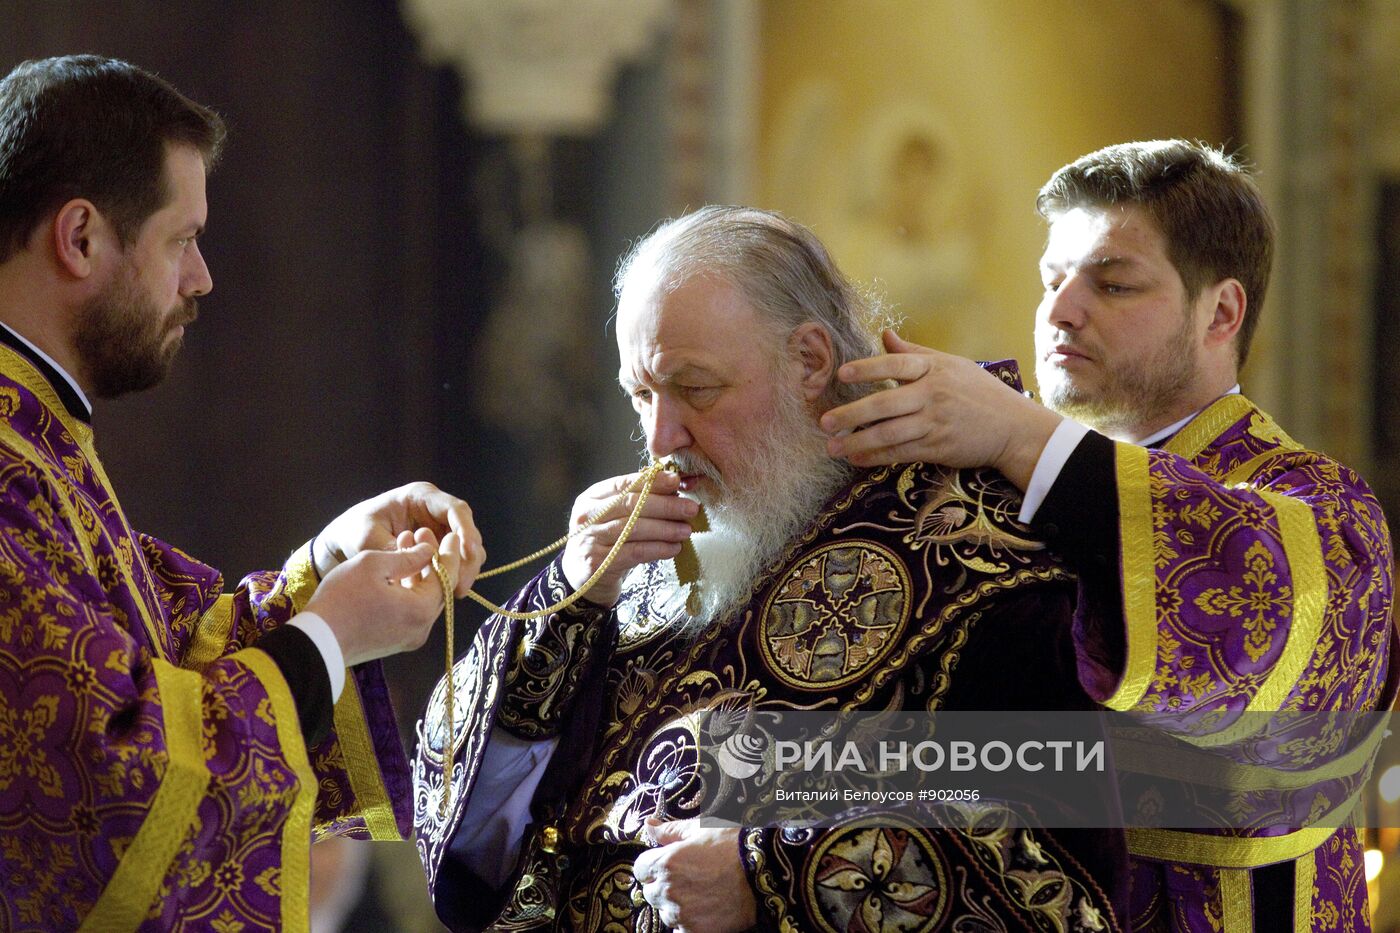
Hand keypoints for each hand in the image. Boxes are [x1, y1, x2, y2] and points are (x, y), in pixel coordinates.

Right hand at [305, 528, 458, 665]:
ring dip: (418, 574)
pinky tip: (396, 572)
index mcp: (420, 610)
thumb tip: (428, 551)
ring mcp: (408, 638)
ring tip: (406, 547)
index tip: (451, 535)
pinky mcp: (395, 642)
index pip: (447, 576)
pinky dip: (408, 590)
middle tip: (422, 535)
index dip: (449, 553)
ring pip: (423, 599)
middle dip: (432, 560)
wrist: (314, 643)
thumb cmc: (341, 600)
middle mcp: (421, 628)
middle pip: (438, 589)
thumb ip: (407, 556)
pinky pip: (410, 611)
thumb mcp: (373, 565)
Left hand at [313, 482, 484, 596]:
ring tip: (455, 592)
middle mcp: (435, 510)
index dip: (466, 530)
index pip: (455, 509)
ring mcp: (439, 528)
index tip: (468, 552)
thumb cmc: (353, 531)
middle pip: (466, 530)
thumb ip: (394, 550)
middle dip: (468, 558)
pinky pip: (454, 560)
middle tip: (461, 584)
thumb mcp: (367, 539)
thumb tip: (422, 563)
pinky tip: (447, 591)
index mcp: (420, 497)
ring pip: (466, 547)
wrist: (344, 542)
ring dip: (464, 569)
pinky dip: (454, 574)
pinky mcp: (438, 547)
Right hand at [560, 470, 698, 607]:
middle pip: (631, 505)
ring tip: (686, 530)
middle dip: (665, 505)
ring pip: (634, 529)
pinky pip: (634, 553)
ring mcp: (590, 540)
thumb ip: (641, 500)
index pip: (624, 484)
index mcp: (592, 498)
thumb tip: (678, 485)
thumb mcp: (617, 517)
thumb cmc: (607, 542)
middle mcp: (587, 516)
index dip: (653, 481)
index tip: (677, 481)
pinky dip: (658, 549)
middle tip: (691, 508)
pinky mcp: (598, 563)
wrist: (582, 579)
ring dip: (665, 529)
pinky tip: (674, 548)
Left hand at [632, 818, 754, 932]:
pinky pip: (681, 929)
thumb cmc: (733, 845)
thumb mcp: (701, 828)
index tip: (668, 863)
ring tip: (700, 893)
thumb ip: (670, 830)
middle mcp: (668, 890)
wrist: (764, 872)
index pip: (640, 869)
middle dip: (664, 884)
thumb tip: (647, 826)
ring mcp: (681, 914)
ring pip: (665, 912)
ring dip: (676, 904)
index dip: (653, 864)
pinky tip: (705, 909)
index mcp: (665, 862)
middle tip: (689, 877)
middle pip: (651, 892)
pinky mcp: (696, 931)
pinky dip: (689, 922)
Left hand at [820, 330, 1061, 489]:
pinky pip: (901, 453)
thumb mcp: (951, 365)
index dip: (867, 368)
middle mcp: (933, 394)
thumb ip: (914, 352)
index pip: (895, 365)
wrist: (1014, 427)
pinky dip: (876, 457)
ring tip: (833, 446)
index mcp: (934, 369)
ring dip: (857, 441)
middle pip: (885, 404)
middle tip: (824, 421)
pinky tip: (857, 458)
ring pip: (889, 433)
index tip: (842, 374)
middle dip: (851, 414)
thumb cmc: (979, 392)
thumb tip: (885, 334)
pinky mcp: (938, 447)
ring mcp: (935, 422)